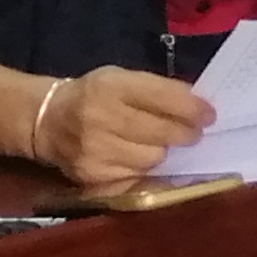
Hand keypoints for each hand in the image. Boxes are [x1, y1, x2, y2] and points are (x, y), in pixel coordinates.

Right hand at [41, 67, 213, 185]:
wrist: (47, 121)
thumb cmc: (93, 96)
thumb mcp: (121, 78)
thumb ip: (157, 88)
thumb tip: (197, 104)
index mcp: (110, 87)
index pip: (161, 97)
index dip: (191, 108)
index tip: (209, 115)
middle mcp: (100, 119)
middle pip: (161, 133)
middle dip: (184, 133)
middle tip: (194, 133)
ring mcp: (95, 152)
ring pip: (152, 159)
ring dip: (163, 152)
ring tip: (158, 144)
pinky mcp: (93, 177)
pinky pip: (137, 177)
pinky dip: (145, 169)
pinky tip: (139, 158)